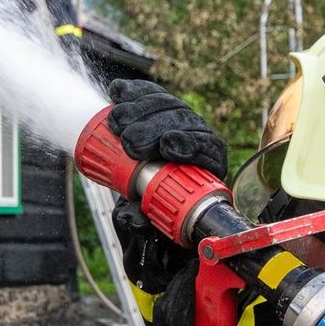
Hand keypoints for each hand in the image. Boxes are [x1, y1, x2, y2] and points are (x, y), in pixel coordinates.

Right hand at [108, 79, 225, 292]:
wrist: (146, 213)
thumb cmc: (157, 226)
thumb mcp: (150, 234)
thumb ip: (143, 230)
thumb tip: (134, 219)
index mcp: (207, 172)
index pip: (207, 148)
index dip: (190, 143)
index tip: (167, 146)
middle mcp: (196, 144)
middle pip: (183, 121)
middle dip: (155, 126)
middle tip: (131, 141)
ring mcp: (176, 124)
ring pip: (165, 105)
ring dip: (140, 109)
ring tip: (117, 122)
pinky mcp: (157, 111)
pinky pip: (148, 95)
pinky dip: (132, 92)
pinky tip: (118, 93)